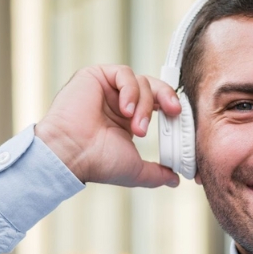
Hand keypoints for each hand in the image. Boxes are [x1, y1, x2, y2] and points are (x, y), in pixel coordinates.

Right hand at [35, 65, 181, 186]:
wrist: (72, 154)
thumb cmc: (96, 162)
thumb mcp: (136, 169)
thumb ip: (157, 173)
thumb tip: (175, 180)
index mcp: (127, 120)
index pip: (157, 104)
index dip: (171, 109)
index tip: (180, 120)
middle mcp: (118, 102)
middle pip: (153, 88)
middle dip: (167, 99)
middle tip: (173, 112)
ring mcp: (107, 88)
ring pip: (141, 82)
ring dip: (144, 105)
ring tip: (136, 128)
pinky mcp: (95, 76)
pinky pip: (124, 73)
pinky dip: (130, 90)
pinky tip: (124, 110)